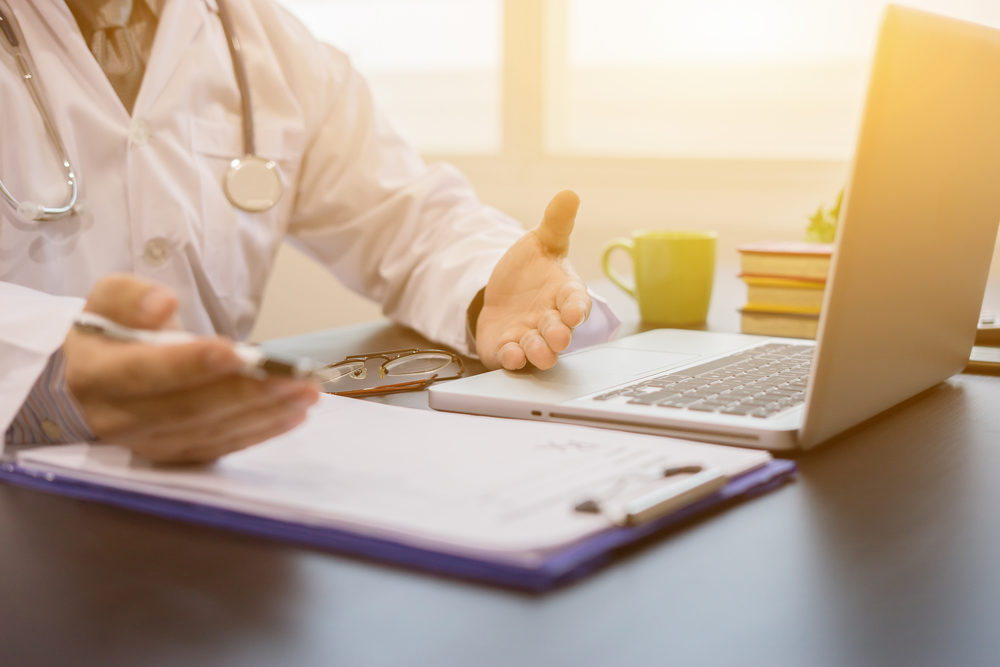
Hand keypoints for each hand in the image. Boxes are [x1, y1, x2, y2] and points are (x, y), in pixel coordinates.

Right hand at [64, 274, 318, 462]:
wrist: (101, 372)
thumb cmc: (114, 330)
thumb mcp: (110, 298)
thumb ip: (131, 296)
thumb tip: (162, 304)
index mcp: (95, 375)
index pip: (145, 373)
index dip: (191, 365)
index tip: (236, 352)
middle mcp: (117, 419)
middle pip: (188, 410)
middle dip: (246, 393)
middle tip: (294, 376)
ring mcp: (148, 444)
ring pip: (211, 432)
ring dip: (264, 413)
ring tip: (306, 392)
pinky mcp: (175, 456)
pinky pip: (222, 447)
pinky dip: (261, 432)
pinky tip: (294, 414)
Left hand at [476, 190, 591, 370]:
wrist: (504, 293)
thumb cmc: (532, 270)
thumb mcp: (541, 242)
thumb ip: (556, 223)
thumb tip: (569, 193)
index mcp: (565, 294)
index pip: (577, 302)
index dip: (577, 309)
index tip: (574, 312)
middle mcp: (551, 320)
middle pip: (560, 333)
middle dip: (558, 335)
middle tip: (558, 336)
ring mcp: (530, 337)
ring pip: (539, 352)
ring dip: (538, 352)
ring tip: (534, 349)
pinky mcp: (507, 349)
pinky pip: (511, 360)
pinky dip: (511, 360)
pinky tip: (508, 354)